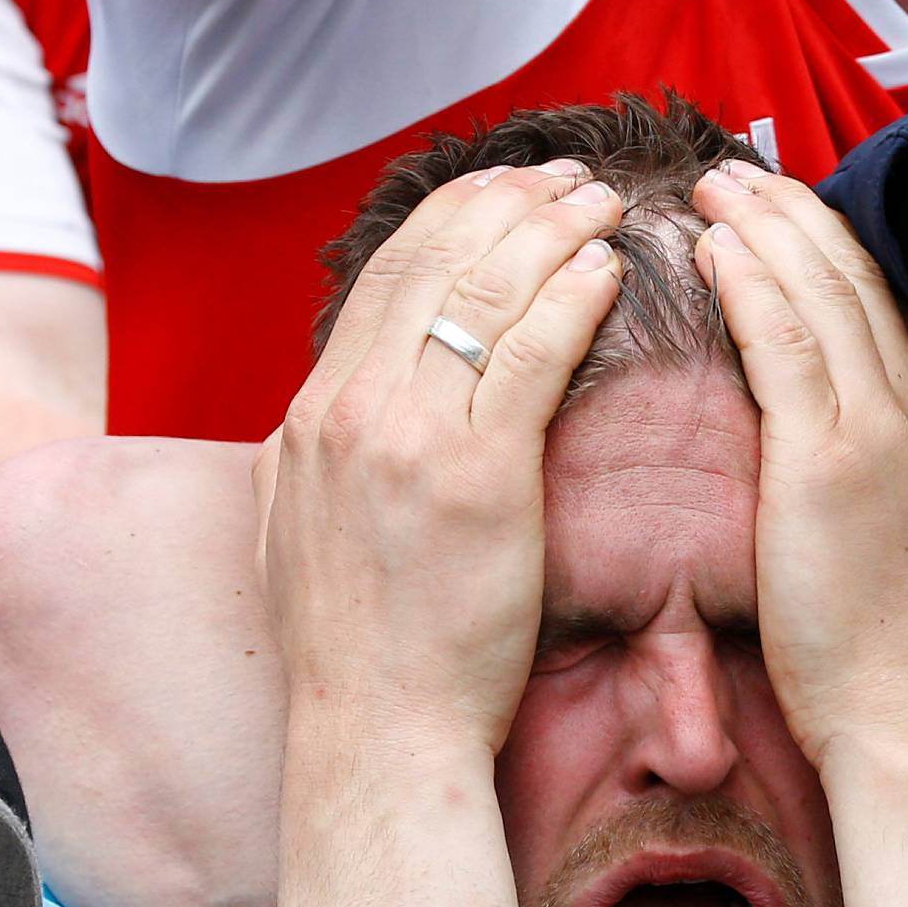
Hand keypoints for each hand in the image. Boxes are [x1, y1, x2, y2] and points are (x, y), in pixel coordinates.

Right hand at [261, 158, 623, 752]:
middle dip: (504, 203)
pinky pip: (531, 357)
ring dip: (549, 232)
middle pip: (431, 263)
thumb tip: (319, 415)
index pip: (382, 280)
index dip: (447, 221)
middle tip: (562, 175)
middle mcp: (352, 410)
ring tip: (599, 204)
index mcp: (313, 417)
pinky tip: (608, 272)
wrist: (377, 730)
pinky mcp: (477, 478)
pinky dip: (571, 300)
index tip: (500, 192)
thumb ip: (314, 458)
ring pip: (484, 292)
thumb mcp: (299, 532)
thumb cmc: (362, 653)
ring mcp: (410, 439)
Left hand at [688, 166, 907, 774]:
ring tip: (716, 188)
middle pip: (862, 285)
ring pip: (825, 294)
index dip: (840, 263)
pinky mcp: (830, 460)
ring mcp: (885, 432)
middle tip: (744, 177)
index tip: (795, 229)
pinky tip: (715, 245)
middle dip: (799, 219)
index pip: (895, 322)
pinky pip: (786, 340)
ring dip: (766, 228)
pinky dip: (750, 281)